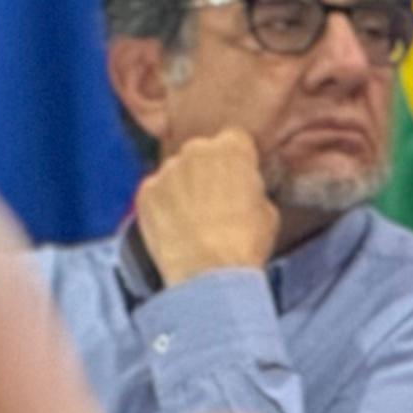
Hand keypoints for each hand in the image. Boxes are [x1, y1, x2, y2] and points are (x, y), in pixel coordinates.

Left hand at [132, 130, 278, 280]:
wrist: (208, 273)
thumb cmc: (244, 243)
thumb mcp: (268, 210)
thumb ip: (253, 189)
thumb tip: (246, 192)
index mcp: (231, 149)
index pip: (235, 139)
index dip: (238, 160)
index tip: (239, 177)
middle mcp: (195, 151)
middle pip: (201, 152)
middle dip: (207, 170)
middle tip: (216, 201)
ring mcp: (166, 171)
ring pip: (176, 172)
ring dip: (183, 188)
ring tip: (193, 219)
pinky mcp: (145, 193)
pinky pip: (156, 192)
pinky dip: (163, 206)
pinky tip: (174, 227)